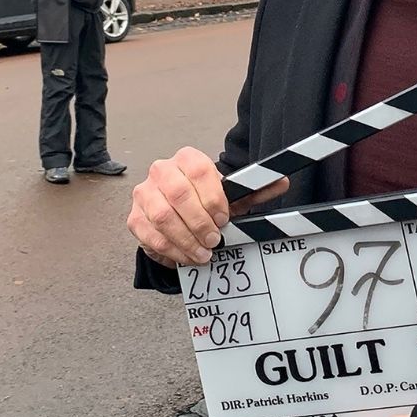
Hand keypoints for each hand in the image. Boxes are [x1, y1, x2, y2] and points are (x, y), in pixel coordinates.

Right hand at [127, 147, 287, 266]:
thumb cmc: (206, 202)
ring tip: (203, 253)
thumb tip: (282, 182)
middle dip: (199, 222)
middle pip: (178, 193)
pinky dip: (171, 250)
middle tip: (214, 240)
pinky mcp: (134, 217)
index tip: (224, 218)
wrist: (178, 215)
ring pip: (163, 216)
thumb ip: (255, 190)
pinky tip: (186, 257)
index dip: (213, 198)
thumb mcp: (231, 196)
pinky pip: (150, 235)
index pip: (199, 170)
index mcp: (187, 159)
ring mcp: (144, 193)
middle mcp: (162, 170)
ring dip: (186, 239)